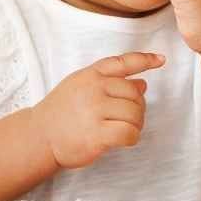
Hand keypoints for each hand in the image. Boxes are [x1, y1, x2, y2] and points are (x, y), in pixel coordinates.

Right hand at [32, 51, 164, 169]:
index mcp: (90, 75)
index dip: (145, 60)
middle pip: (135, 94)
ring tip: (121, 129)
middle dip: (137, 108)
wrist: (39, 136)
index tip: (161, 60)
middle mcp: (94, 89)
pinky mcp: (97, 133)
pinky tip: (121, 140)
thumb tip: (142, 83)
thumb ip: (108, 82)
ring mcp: (95, 110)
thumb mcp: (79, 86)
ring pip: (135, 114)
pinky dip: (131, 138)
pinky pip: (130, 133)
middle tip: (124, 118)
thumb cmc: (60, 113)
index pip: (123, 62)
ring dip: (135, 125)